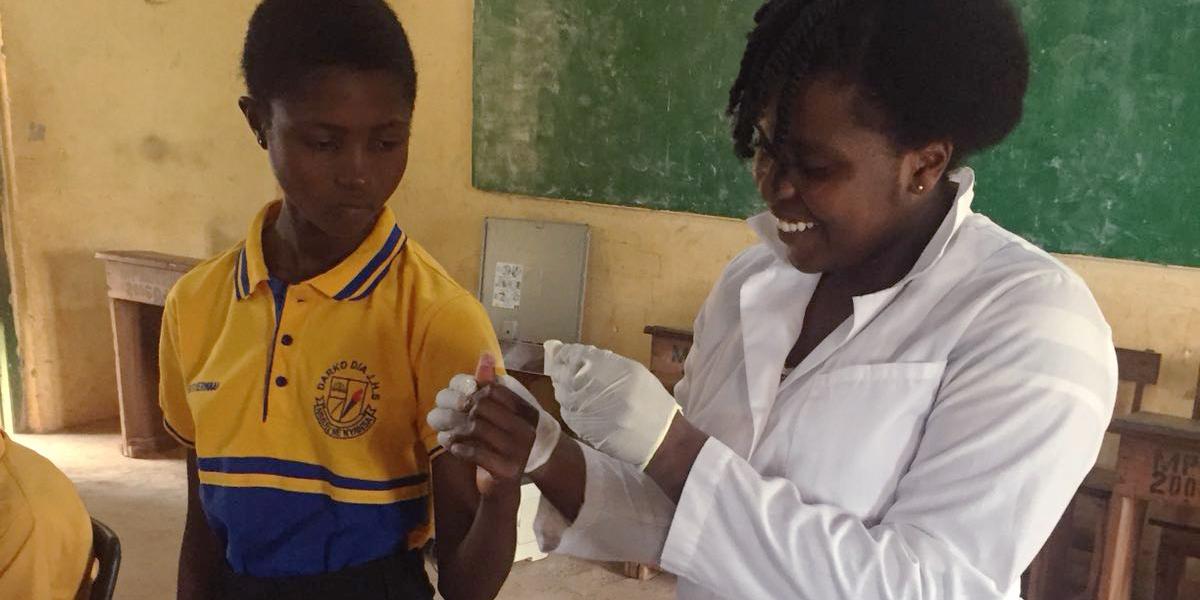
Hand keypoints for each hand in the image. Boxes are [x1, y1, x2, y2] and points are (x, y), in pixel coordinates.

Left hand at [427, 356, 560, 495]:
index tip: (452, 397)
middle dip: (454, 408)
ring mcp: (518, 450)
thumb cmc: (499, 444)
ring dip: (452, 428)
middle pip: (481, 407)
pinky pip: (475, 452)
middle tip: (437, 412)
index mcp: (526, 411)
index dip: (468, 391)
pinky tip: (450, 445)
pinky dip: (458, 447)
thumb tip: (485, 355)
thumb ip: (491, 387)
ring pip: (475, 428)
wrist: (506, 487)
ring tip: (441, 429)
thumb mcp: (498, 415)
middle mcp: (526, 429)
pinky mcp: (506, 469)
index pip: (493, 390)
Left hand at [543, 342, 679, 468]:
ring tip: (583, 389)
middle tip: (572, 369)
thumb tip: (577, 352)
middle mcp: (589, 389)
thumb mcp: (631, 370)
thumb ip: (601, 359)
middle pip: (562, 373)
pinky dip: (570, 403)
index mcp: (605, 370)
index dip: (567, 353)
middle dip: (564, 369)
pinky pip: (565, 409)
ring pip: (560, 391)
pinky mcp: (577, 427)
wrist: (657, 435)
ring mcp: (580, 410)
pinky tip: (585, 404)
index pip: (573, 355)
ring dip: (566, 386)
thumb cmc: (649, 398)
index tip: (568, 353)